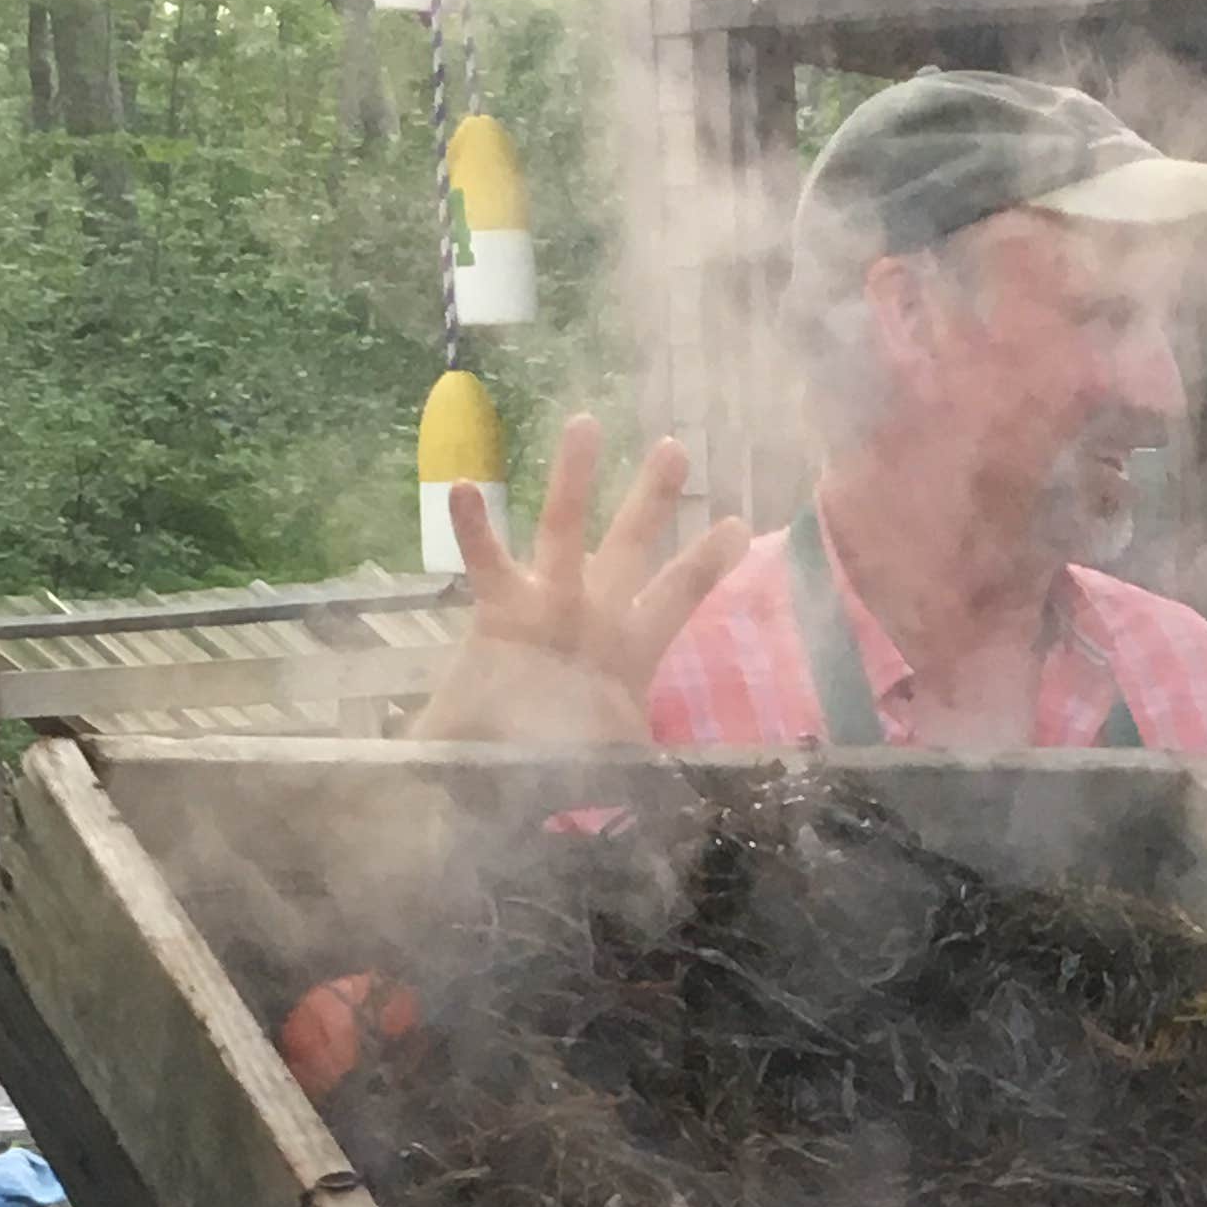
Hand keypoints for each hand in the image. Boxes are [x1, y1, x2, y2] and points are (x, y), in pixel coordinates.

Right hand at [413, 417, 749, 746]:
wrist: (494, 779)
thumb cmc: (554, 765)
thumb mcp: (614, 760)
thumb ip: (647, 764)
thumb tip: (685, 785)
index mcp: (626, 646)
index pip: (676, 595)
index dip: (707, 563)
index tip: (741, 526)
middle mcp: (589, 613)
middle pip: (628, 544)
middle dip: (651, 497)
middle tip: (675, 447)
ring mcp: (543, 606)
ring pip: (561, 532)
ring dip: (572, 479)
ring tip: (584, 422)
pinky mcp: (497, 612)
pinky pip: (485, 564)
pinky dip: (473, 529)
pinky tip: (464, 487)